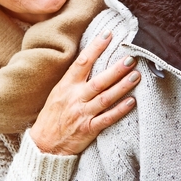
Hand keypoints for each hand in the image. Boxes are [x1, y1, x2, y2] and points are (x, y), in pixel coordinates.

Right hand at [29, 30, 139, 154]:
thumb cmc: (52, 116)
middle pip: (98, 81)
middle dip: (116, 69)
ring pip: (105, 98)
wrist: (44, 145)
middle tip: (130, 58)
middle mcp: (75, 98)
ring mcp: (82, 114)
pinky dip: (119, 110)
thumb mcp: (58, 92)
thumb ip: (73, 79)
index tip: (108, 35)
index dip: (95, 48)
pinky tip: (132, 102)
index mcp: (66, 86)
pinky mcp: (88, 130)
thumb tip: (90, 59)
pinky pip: (107, 119)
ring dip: (122, 87)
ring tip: (136, 75)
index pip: (82, 62)